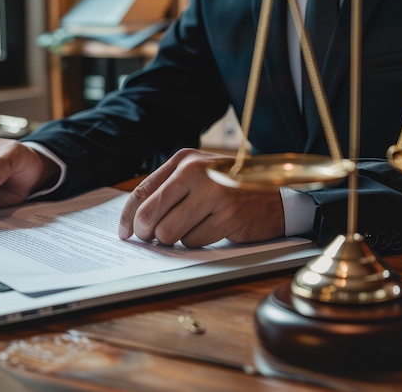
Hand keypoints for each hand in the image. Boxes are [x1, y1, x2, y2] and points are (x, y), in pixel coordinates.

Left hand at [117, 148, 285, 247]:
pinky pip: (193, 241)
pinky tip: (212, 229)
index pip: (143, 191)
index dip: (128, 216)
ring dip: (175, 238)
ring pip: (169, 232)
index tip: (125, 232)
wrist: (276, 196)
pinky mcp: (228, 215)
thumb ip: (169, 190)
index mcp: (185, 160)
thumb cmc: (230, 188)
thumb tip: (135, 221)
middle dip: (147, 233)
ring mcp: (214, 193)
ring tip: (191, 228)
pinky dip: (198, 241)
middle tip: (154, 237)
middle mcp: (197, 172)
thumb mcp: (199, 176)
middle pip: (150, 214)